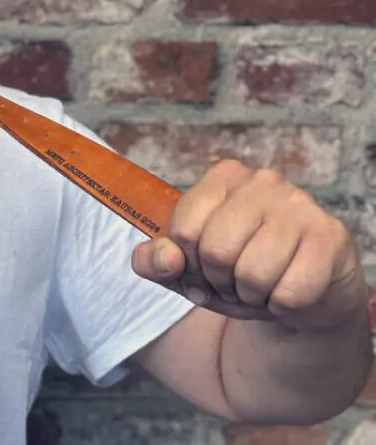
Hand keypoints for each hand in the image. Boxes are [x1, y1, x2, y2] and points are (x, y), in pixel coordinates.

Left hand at [131, 159, 367, 330]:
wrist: (303, 296)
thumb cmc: (238, 273)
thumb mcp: (186, 269)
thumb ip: (154, 262)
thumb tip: (166, 258)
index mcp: (224, 178)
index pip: (183, 230)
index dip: (186, 263)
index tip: (201, 267)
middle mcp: (263, 182)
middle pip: (216, 251)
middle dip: (220, 282)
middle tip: (234, 282)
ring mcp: (301, 205)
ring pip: (254, 274)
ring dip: (252, 296)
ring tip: (262, 286)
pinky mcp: (330, 237)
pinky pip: (290, 293)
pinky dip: (282, 306)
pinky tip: (288, 291)